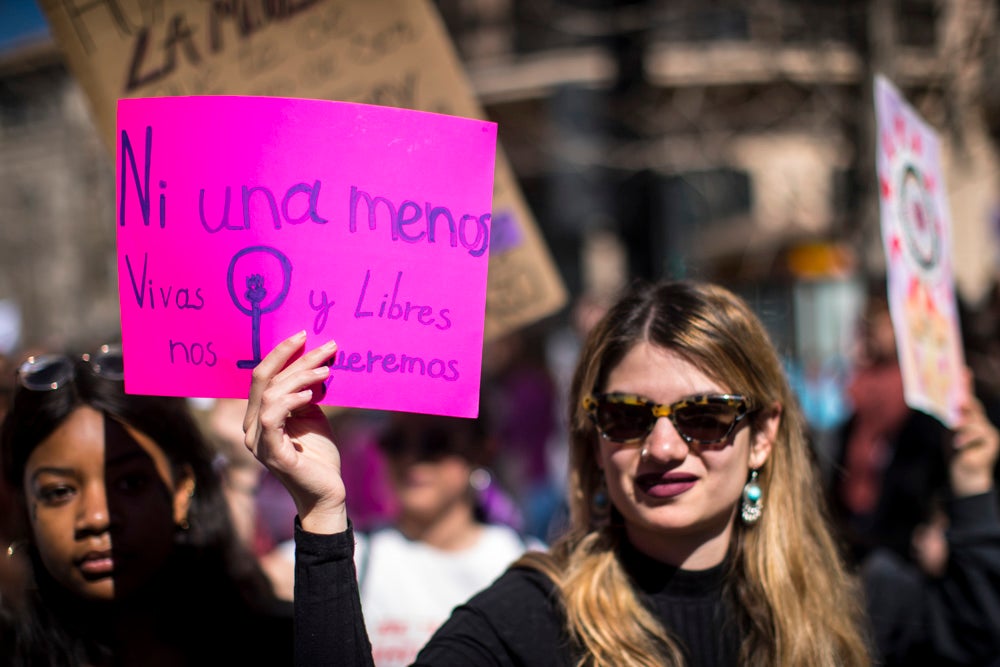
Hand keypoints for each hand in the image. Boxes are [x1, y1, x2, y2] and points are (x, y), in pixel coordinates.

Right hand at [243, 331, 347, 534]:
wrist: (326, 491)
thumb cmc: (318, 455)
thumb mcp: (311, 414)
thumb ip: (304, 392)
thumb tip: (313, 362)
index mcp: (258, 416)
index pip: (262, 377)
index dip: (280, 353)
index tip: (303, 335)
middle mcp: (251, 427)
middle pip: (265, 381)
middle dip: (293, 358)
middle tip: (323, 346)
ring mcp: (258, 442)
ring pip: (271, 395)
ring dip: (299, 378)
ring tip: (325, 371)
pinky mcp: (271, 453)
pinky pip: (273, 419)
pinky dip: (290, 401)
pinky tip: (309, 395)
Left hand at [949, 369, 999, 496]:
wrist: (967, 472)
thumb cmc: (957, 449)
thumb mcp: (951, 431)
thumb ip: (950, 417)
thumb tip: (943, 401)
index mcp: (973, 416)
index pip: (969, 397)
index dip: (967, 385)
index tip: (964, 371)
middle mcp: (983, 421)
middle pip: (974, 408)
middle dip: (966, 402)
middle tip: (957, 398)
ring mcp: (989, 432)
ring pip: (976, 423)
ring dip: (964, 424)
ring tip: (953, 426)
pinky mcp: (992, 444)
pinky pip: (978, 438)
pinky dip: (966, 440)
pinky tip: (957, 444)